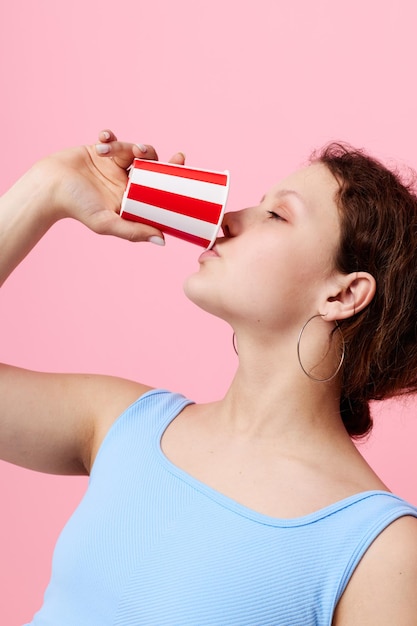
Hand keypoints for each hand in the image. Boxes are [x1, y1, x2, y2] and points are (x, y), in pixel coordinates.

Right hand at [34, 129, 184, 242]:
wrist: (49, 188)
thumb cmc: (76, 208)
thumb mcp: (107, 223)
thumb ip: (133, 231)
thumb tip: (162, 240)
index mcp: (132, 197)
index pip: (159, 185)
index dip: (171, 172)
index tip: (180, 160)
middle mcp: (125, 180)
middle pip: (149, 162)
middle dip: (149, 153)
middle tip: (142, 151)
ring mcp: (113, 164)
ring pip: (130, 148)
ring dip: (122, 146)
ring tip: (107, 150)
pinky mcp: (100, 149)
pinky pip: (112, 137)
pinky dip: (109, 136)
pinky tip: (102, 140)